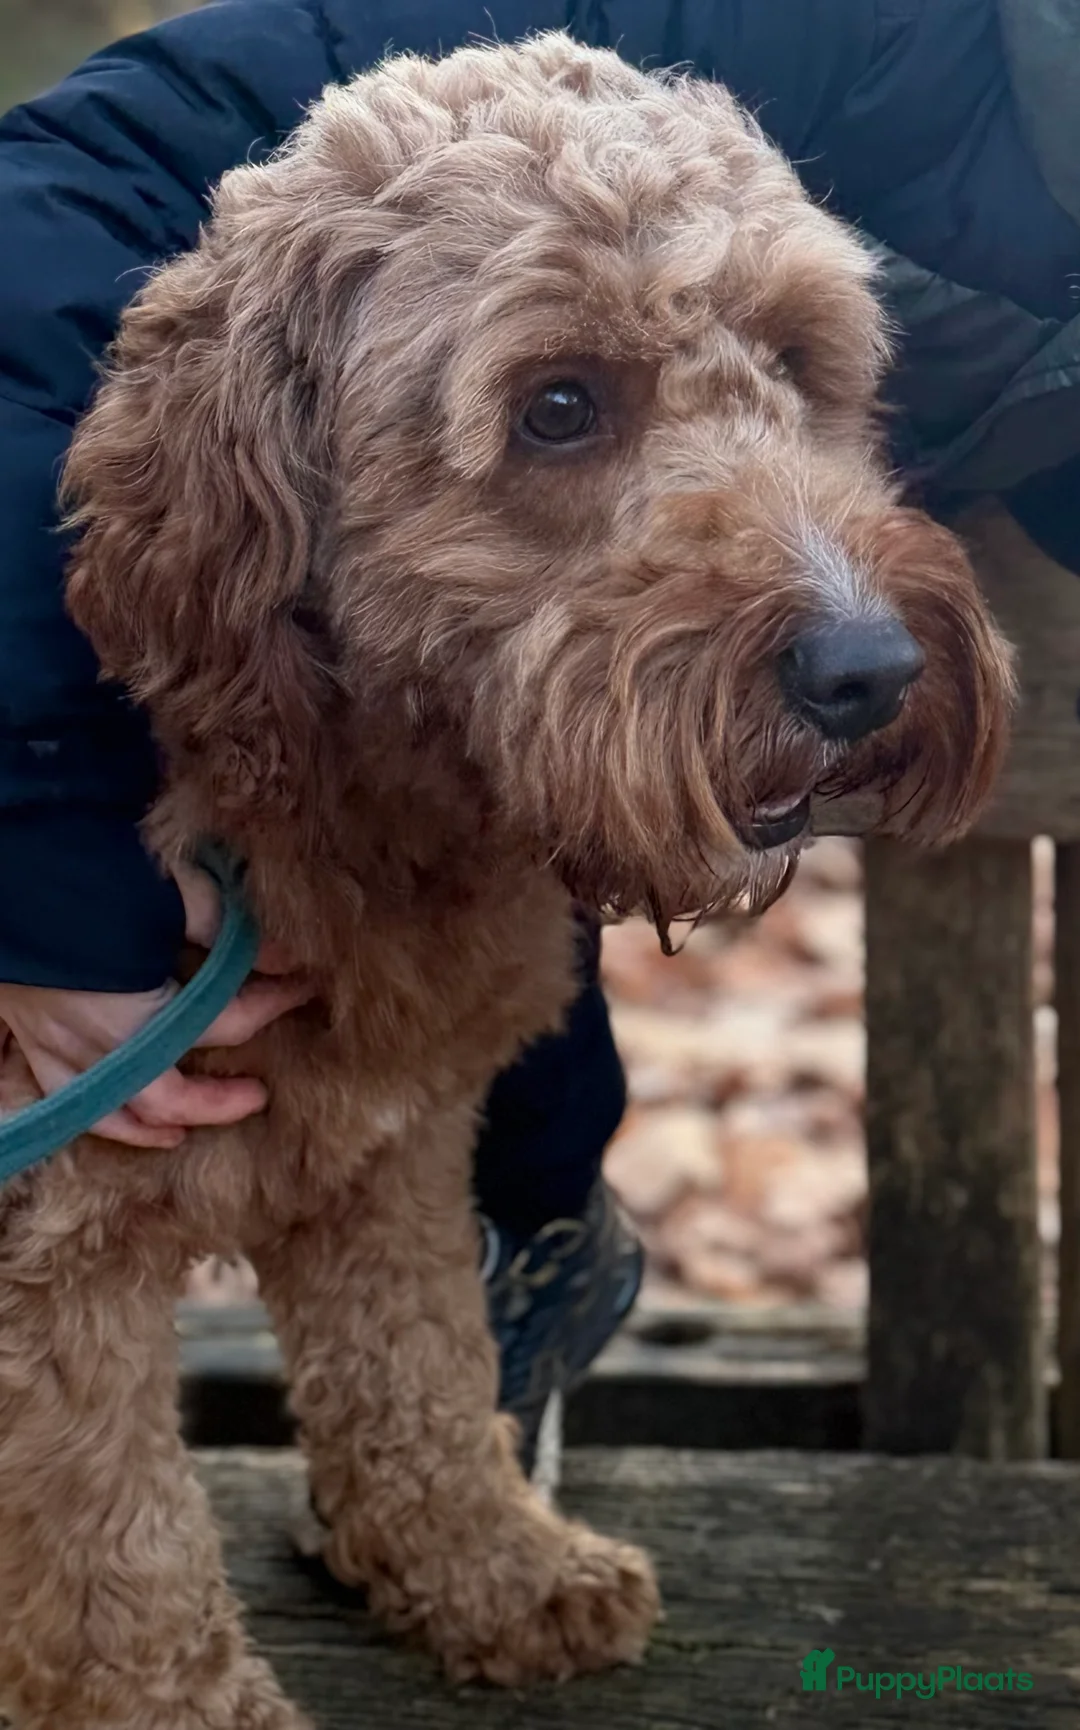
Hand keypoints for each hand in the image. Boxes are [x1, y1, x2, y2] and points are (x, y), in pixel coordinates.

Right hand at [0, 861, 310, 1149]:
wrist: (6, 867)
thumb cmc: (89, 871)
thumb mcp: (169, 887)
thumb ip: (224, 924)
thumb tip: (284, 954)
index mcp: (141, 1003)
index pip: (225, 1020)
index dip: (273, 1004)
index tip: (305, 986)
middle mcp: (99, 1040)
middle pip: (169, 1093)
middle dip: (218, 1100)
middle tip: (259, 1094)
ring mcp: (58, 1044)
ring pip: (109, 1112)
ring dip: (150, 1127)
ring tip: (184, 1130)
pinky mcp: (30, 1036)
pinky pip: (60, 1094)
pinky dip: (93, 1114)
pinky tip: (114, 1114)